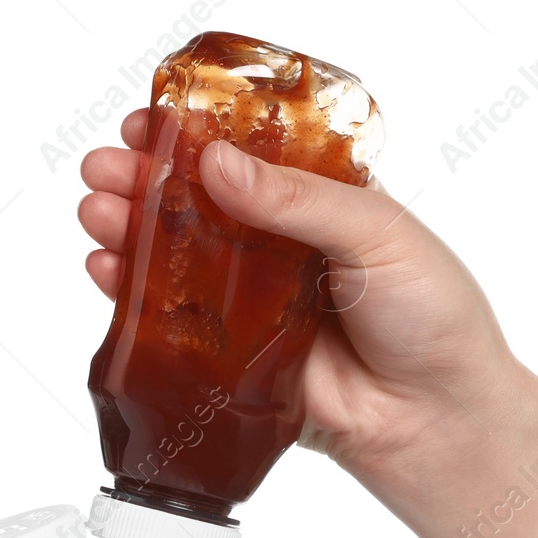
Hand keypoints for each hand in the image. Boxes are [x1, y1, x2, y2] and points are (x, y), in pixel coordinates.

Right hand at [78, 109, 528, 480]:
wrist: (440, 418)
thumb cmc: (434, 316)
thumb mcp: (377, 234)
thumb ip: (297, 200)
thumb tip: (217, 162)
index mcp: (323, 202)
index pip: (249, 155)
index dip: (196, 135)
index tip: (152, 120)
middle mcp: (281, 247)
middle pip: (198, 203)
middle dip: (144, 180)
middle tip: (106, 166)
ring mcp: (253, 303)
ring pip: (176, 259)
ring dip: (128, 229)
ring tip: (97, 210)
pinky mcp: (234, 358)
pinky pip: (175, 325)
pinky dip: (133, 296)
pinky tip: (107, 270)